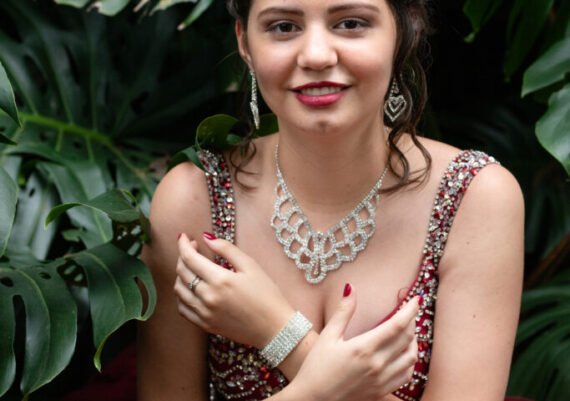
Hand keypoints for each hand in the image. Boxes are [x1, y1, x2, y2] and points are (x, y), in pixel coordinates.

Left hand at [174, 232, 295, 347]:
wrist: (274, 328)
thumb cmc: (267, 295)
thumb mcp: (251, 266)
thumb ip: (227, 249)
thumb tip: (207, 238)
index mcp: (220, 280)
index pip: (190, 258)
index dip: (183, 245)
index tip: (184, 237)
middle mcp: (208, 297)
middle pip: (182, 273)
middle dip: (183, 256)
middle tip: (192, 249)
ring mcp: (205, 313)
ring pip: (178, 290)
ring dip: (180, 275)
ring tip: (191, 267)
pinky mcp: (205, 325)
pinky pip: (183, 309)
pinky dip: (181, 295)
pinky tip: (190, 288)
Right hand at [291, 289, 419, 400]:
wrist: (313, 400)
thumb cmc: (316, 368)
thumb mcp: (328, 336)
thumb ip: (343, 311)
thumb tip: (350, 288)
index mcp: (364, 348)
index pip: (397, 325)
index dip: (410, 310)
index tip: (416, 300)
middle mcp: (377, 365)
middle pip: (407, 339)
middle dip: (412, 321)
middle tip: (410, 311)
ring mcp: (381, 380)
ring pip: (411, 358)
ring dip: (414, 342)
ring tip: (408, 331)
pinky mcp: (382, 391)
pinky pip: (406, 375)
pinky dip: (410, 362)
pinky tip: (404, 354)